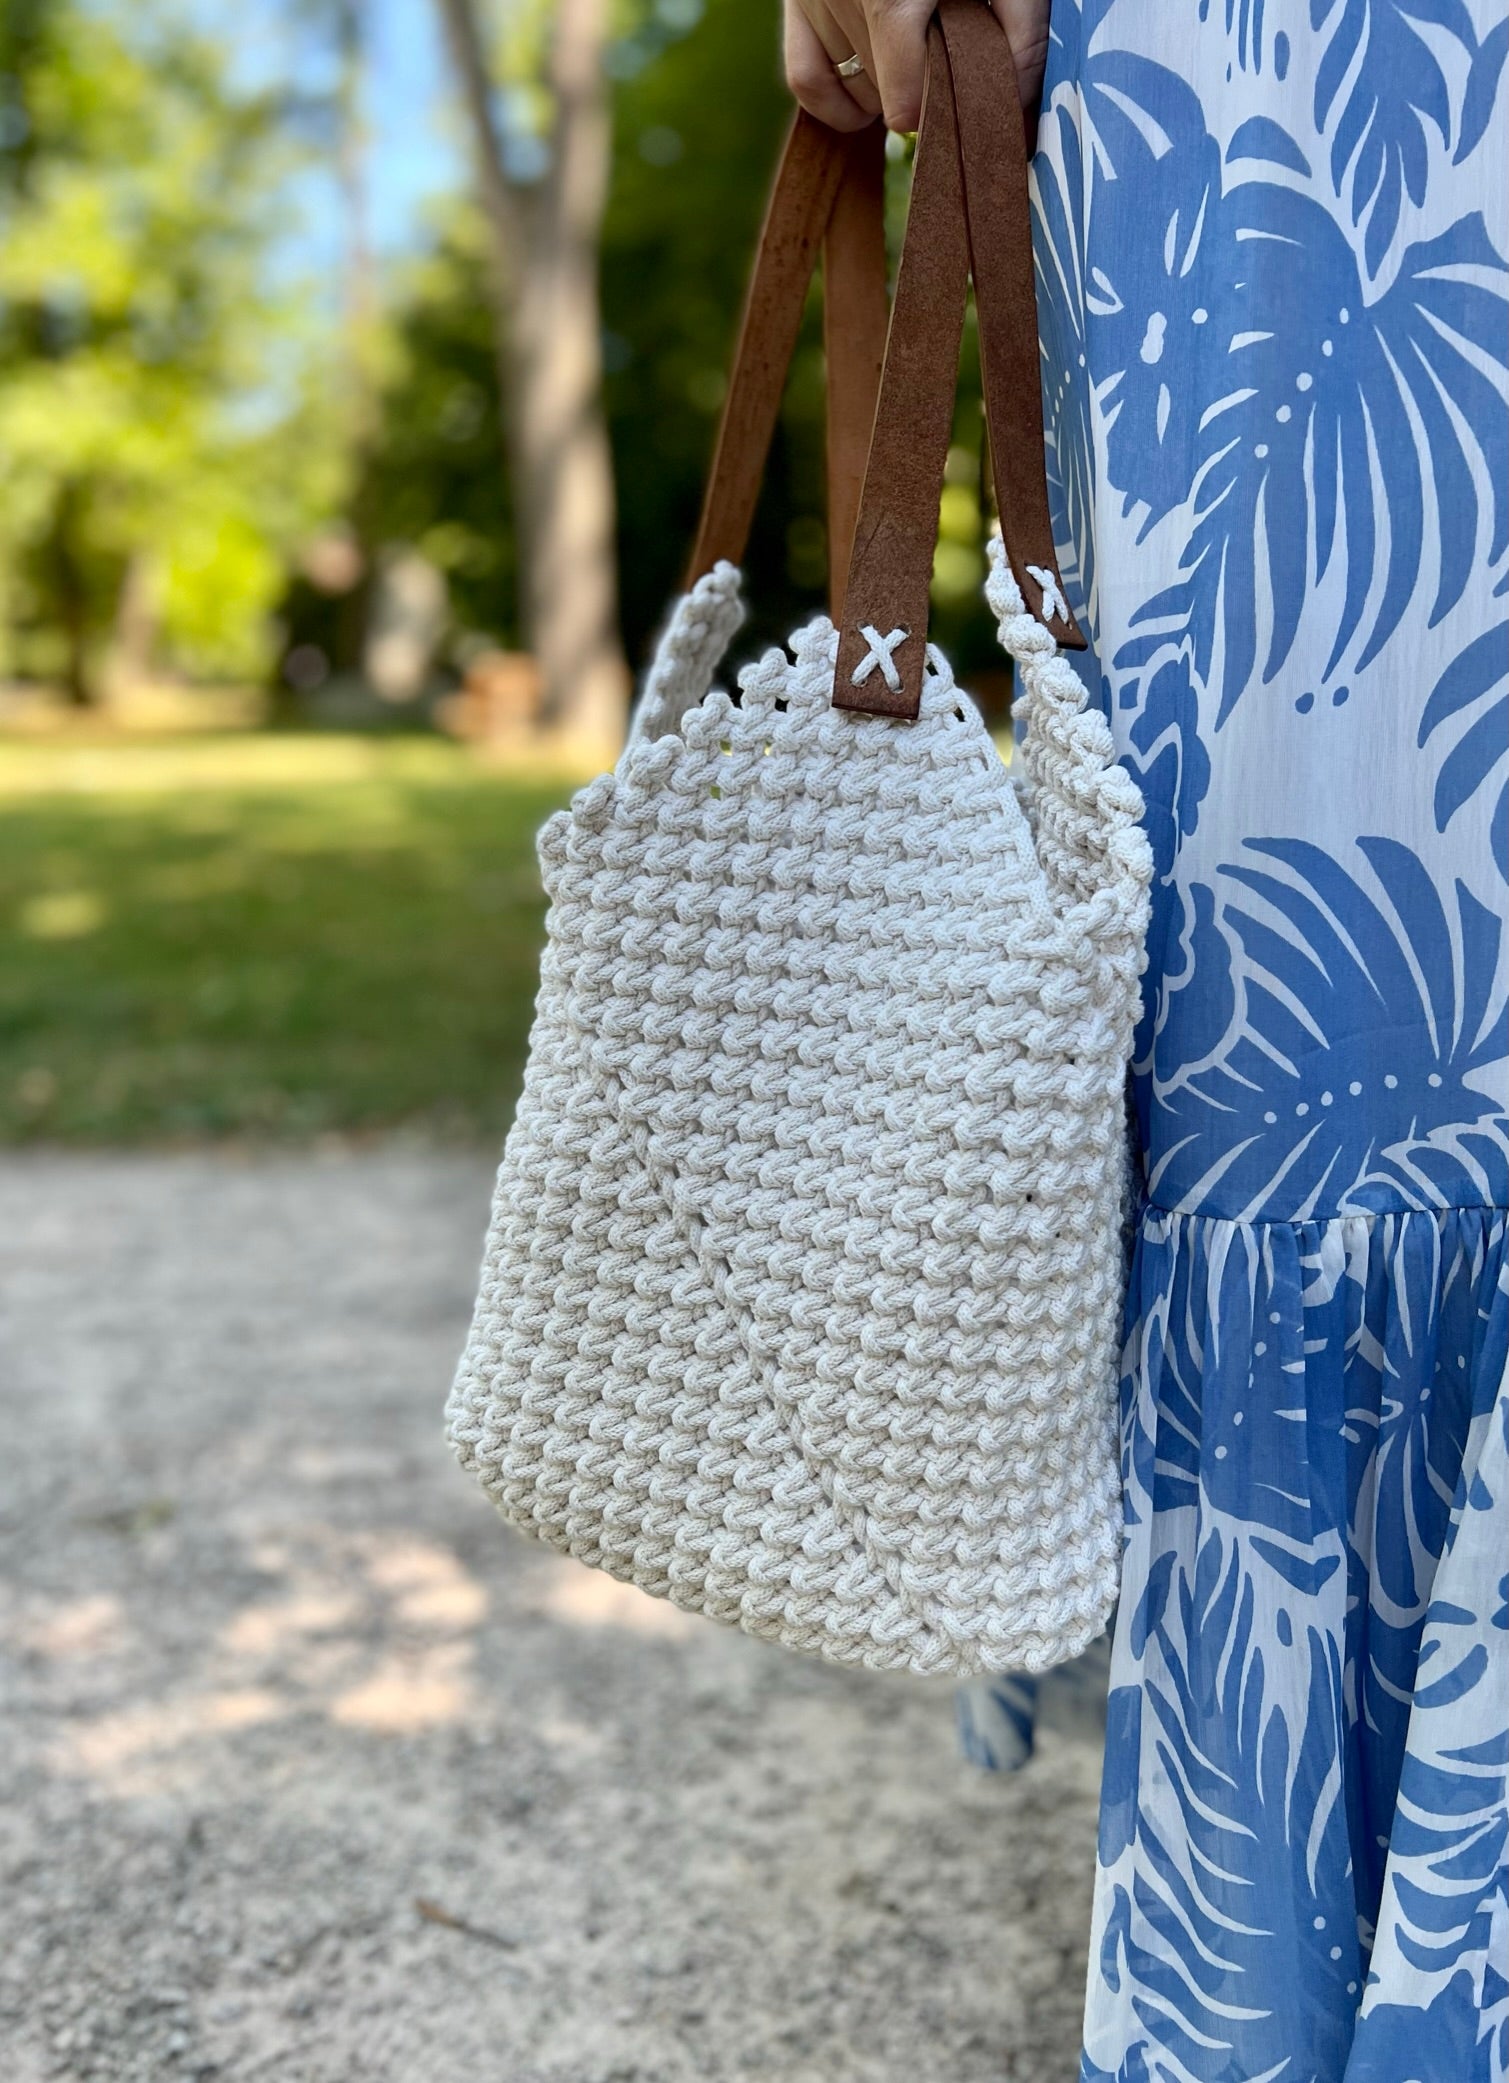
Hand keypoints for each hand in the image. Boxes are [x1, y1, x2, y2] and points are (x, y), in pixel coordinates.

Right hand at [784, 0, 1051, 133]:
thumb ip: (1020, 30)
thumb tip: (1012, 99)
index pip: (901, 101)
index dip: (936, 106)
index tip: (960, 89)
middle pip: (881, 93)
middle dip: (918, 83)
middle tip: (945, 50)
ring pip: (851, 87)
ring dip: (885, 86)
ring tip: (914, 48)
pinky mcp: (797, 1)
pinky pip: (806, 80)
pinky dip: (836, 99)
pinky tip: (868, 95)